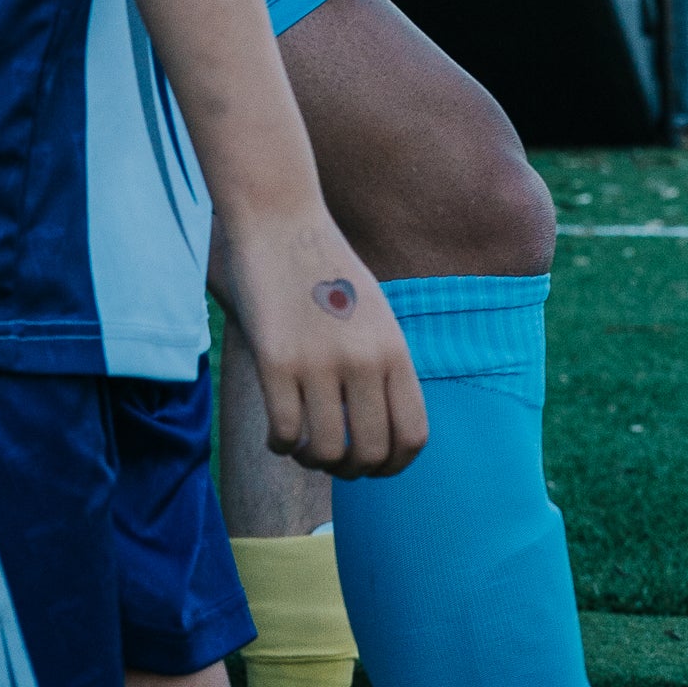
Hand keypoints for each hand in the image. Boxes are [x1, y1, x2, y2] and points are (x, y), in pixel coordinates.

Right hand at [215, 211, 425, 476]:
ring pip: (325, 452)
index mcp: (394, 348)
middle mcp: (363, 359)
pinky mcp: (275, 359)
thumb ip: (382, 366)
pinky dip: (281, 445)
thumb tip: (381, 434)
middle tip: (332, 459)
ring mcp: (319, 361)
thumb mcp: (375, 312)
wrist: (280, 216)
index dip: (393, 465)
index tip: (373, 466)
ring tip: (302, 447)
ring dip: (313, 461)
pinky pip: (285, 433)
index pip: (412, 437)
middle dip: (351, 470)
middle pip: (370, 453)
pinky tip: (277, 434)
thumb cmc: (325, 268)